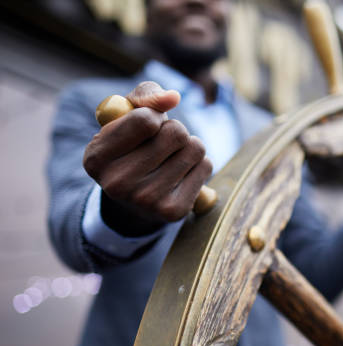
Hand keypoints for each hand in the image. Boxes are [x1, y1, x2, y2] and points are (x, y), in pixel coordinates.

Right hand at [83, 81, 212, 235]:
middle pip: (176, 132)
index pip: (146, 120)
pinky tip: (181, 174)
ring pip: (195, 147)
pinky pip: (205, 166)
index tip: (149, 124)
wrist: (136, 200)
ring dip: (188, 146)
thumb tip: (172, 97)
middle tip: (161, 144)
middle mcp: (117, 184)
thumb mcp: (127, 115)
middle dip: (174, 130)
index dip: (155, 115)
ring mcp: (146, 201)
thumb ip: (145, 95)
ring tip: (171, 158)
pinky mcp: (173, 211)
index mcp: (96, 157)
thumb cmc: (133, 145)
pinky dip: (199, 164)